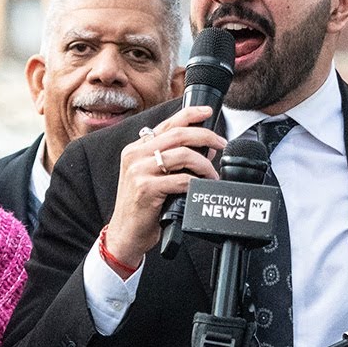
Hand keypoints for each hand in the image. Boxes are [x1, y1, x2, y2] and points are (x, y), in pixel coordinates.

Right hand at [104, 106, 227, 268]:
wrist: (125, 234)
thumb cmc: (143, 207)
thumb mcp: (157, 178)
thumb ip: (177, 161)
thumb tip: (206, 149)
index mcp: (137, 148)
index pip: (167, 124)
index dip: (190, 114)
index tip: (208, 111)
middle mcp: (135, 155)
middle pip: (178, 135)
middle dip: (205, 136)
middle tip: (222, 144)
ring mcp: (138, 171)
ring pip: (182, 155)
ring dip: (204, 164)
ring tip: (212, 175)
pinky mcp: (145, 188)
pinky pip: (180, 179)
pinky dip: (196, 182)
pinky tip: (201, 188)